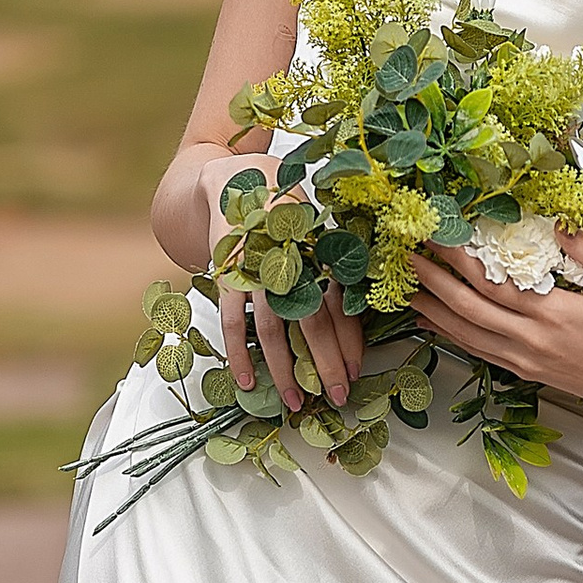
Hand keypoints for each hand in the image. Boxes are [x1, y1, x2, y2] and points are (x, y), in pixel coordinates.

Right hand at [198, 153, 364, 409]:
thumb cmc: (284, 212)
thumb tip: (354, 311)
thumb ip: (331, 267)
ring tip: (294, 401)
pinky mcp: (226, 275)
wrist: (234, 181)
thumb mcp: (315, 232)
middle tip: (338, 399)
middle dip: (326, 365)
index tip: (356, 373)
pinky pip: (231, 322)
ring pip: (272, 329)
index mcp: (317, 252)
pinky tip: (247, 383)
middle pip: (312, 323)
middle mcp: (289, 262)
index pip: (339, 306)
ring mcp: (256, 270)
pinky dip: (239, 354)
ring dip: (284, 370)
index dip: (350, 342)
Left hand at [406, 239, 582, 416]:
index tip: (439, 239)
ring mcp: (525, 360)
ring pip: (468, 335)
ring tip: (408, 290)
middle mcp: (530, 340)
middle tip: (406, 259)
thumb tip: (561, 223)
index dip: (461, 262)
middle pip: (470, 309)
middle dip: (434, 282)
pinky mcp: (525, 372)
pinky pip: (480, 352)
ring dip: (435, 311)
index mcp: (552, 315)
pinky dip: (453, 337)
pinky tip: (435, 324)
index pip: (493, 285)